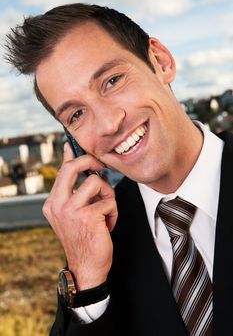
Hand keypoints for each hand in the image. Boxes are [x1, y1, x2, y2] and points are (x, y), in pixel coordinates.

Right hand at [43, 143, 117, 289]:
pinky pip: (108, 201)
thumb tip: (81, 172)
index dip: (70, 155)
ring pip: (96, 182)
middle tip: (100, 167)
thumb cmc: (83, 239)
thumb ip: (74, 193)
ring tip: (105, 211)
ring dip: (107, 195)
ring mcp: (70, 210)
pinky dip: (113, 212)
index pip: (61, 171)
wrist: (86, 267)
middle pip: (72, 167)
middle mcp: (57, 204)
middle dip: (90, 161)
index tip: (74, 145)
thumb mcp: (72, 215)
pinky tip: (107, 225)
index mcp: (52, 202)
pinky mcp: (87, 216)